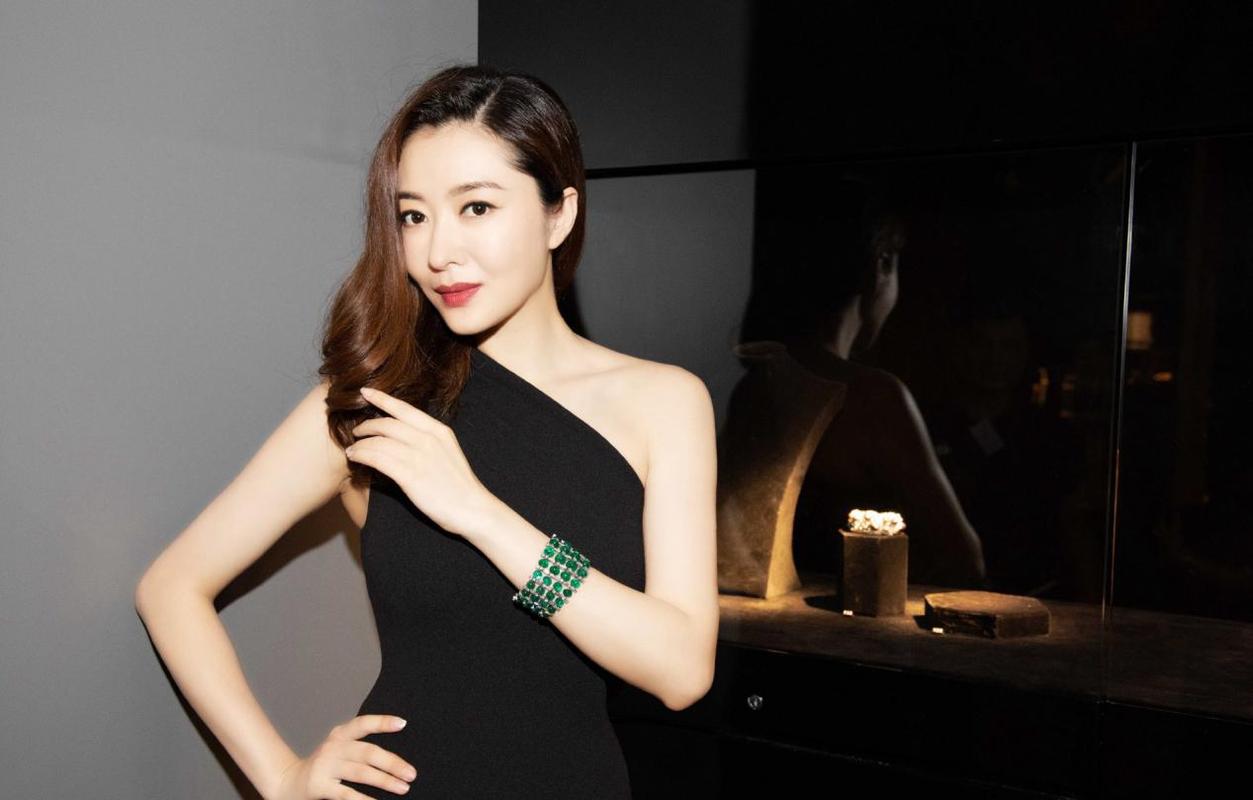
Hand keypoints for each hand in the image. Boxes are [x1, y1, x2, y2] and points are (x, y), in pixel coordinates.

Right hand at [271, 714, 415, 799]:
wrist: (287, 782)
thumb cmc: (324, 767)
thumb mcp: (339, 750)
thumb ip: (360, 749)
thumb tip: (396, 759)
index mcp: (340, 734)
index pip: (363, 723)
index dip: (382, 722)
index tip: (403, 723)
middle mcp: (333, 747)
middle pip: (368, 752)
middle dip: (393, 763)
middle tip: (411, 774)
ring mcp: (325, 766)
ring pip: (361, 772)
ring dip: (385, 780)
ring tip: (403, 788)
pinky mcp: (319, 785)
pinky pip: (346, 793)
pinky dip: (364, 799)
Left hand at [347, 386, 498, 536]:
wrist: (471, 508)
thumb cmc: (458, 485)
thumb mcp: (448, 452)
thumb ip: (428, 441)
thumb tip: (404, 437)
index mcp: (438, 431)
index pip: (404, 409)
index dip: (382, 398)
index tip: (365, 391)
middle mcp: (427, 439)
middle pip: (387, 424)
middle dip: (367, 426)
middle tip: (356, 432)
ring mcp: (418, 456)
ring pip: (378, 441)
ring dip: (360, 444)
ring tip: (352, 450)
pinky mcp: (409, 475)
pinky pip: (376, 458)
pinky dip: (362, 455)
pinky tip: (356, 458)